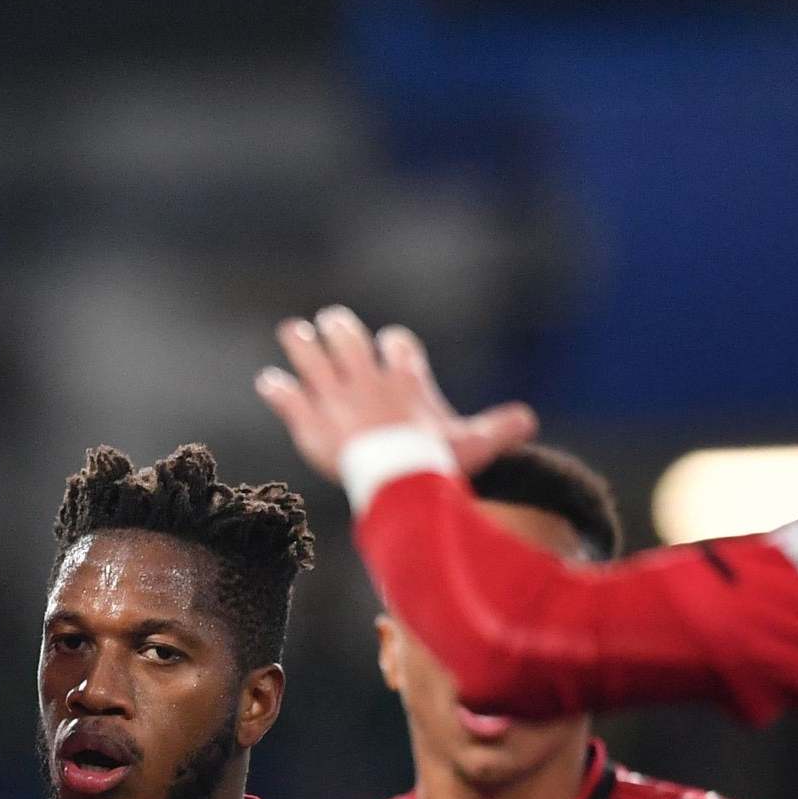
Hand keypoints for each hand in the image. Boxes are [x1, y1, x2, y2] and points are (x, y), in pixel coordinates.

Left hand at [255, 307, 538, 481]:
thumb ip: (498, 429)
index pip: (400, 347)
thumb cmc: (435, 462)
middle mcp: (365, 381)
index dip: (396, 346)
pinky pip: (287, 398)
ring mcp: (333, 400)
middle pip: (349, 341)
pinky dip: (276, 390)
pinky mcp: (308, 422)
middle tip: (332, 321)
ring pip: (312, 359)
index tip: (392, 346)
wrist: (395, 477)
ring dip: (301, 344)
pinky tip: (268, 382)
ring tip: (293, 331)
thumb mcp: (472, 444)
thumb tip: (529, 419)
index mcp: (403, 380)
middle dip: (340, 329)